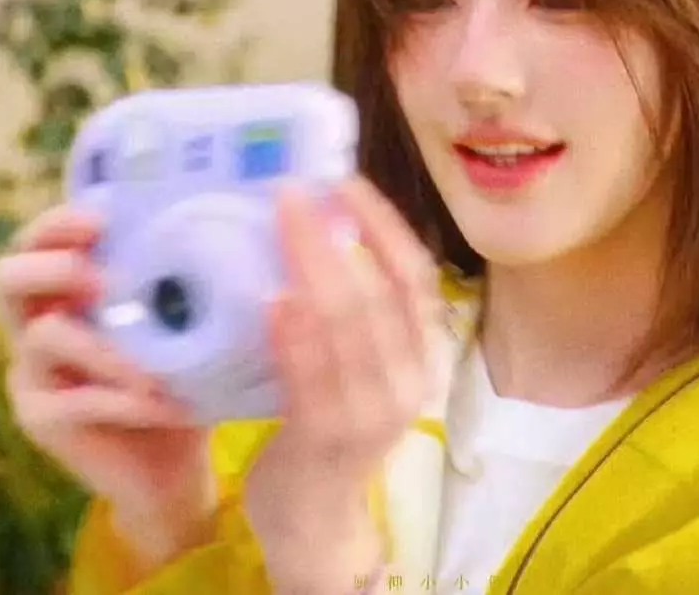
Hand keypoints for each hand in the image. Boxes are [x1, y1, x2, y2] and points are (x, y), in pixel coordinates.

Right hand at [0, 206, 213, 570]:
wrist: (174, 462)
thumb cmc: (183, 372)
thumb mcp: (188, 319)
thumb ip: (192, 277)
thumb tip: (245, 209)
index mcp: (72, 288)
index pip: (41, 238)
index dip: (60, 223)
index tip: (102, 219)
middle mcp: (41, 322)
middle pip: (11, 277)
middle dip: (58, 269)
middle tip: (105, 283)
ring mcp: (34, 372)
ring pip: (44, 336)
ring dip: (106, 345)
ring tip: (157, 364)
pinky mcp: (41, 420)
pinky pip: (74, 400)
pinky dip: (125, 399)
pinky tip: (167, 403)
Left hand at [244, 175, 441, 592]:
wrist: (318, 517)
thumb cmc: (334, 422)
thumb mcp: (367, 363)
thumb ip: (359, 310)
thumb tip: (324, 226)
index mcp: (425, 355)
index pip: (416, 277)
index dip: (385, 225)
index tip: (347, 181)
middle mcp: (410, 380)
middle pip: (378, 292)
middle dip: (335, 233)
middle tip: (293, 190)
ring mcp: (371, 412)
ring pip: (347, 325)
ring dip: (310, 266)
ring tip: (280, 222)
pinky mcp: (328, 438)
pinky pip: (312, 375)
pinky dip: (293, 334)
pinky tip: (273, 297)